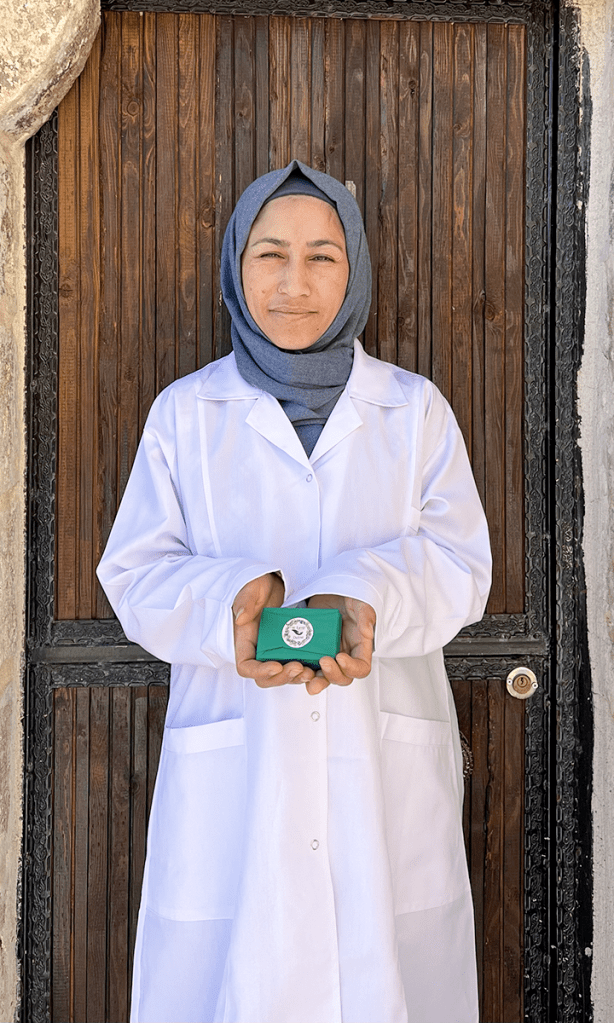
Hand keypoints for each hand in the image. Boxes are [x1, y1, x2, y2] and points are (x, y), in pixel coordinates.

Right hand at [232, 574, 315, 688]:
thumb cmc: (258, 585)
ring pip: (282, 675)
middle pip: (265, 677)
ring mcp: (274, 650)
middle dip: (282, 677)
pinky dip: (304, 670)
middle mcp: (258, 650)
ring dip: (295, 678)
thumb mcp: (251, 590)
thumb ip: (245, 602)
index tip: (276, 665)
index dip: (260, 671)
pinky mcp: (289, 647)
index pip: (246, 666)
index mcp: (245, 641)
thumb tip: (241, 619)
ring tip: (309, 671)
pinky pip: (295, 665)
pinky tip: (316, 667)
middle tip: (298, 667)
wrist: (274, 580)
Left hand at [305, 594, 375, 695]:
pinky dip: (301, 670)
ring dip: (315, 680)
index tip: (340, 657)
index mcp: (359, 647)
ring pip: (323, 676)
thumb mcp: (360, 603)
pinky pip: (307, 665)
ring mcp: (327, 654)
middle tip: (323, 662)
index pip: (361, 668)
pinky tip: (294, 666)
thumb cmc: (348, 597)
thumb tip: (366, 631)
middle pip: (342, 677)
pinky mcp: (311, 650)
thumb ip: (366, 615)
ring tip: (306, 674)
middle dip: (332, 675)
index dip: (352, 668)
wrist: (330, 589)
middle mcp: (344, 654)